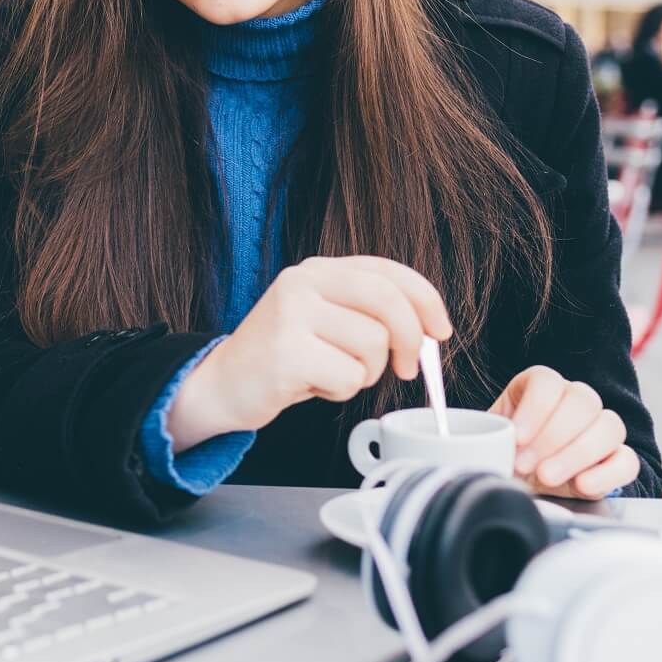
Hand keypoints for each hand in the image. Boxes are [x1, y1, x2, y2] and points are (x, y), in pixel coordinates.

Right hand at [167, 257, 451, 452]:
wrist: (221, 384)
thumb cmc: (283, 357)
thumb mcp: (323, 320)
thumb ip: (368, 313)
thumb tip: (429, 330)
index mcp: (317, 270)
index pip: (388, 272)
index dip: (426, 300)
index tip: (440, 331)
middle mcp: (302, 283)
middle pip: (388, 302)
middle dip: (409, 340)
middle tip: (404, 368)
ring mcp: (291, 314)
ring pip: (372, 345)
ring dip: (363, 373)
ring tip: (332, 373)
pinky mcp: (285, 352)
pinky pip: (347, 376)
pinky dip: (339, 391)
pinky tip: (312, 385)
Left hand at [491, 366, 637, 498]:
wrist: (524, 481)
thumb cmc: (505, 453)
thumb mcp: (489, 437)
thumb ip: (487, 433)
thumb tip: (484, 439)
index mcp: (541, 386)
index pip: (548, 383)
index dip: (534, 409)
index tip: (516, 437)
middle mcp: (576, 399)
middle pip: (582, 401)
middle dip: (551, 437)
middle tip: (526, 464)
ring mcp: (601, 427)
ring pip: (609, 426)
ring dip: (577, 455)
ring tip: (547, 477)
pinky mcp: (617, 459)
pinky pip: (628, 461)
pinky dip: (607, 474)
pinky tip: (582, 484)